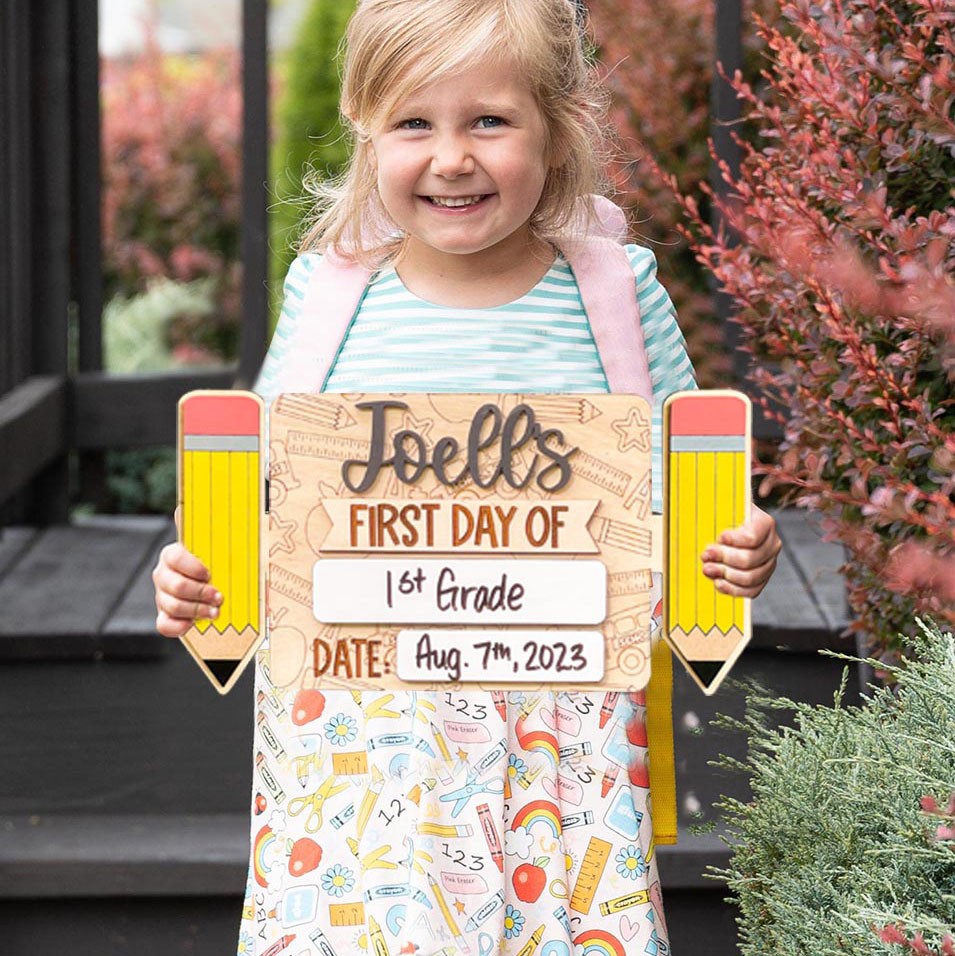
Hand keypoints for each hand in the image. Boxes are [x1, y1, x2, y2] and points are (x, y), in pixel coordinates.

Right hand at [152, 508, 222, 636]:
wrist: (215, 582)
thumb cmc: (215, 560)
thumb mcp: (214, 544)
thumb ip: (204, 528)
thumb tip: (184, 507)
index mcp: (173, 554)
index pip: (175, 557)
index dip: (192, 567)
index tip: (210, 573)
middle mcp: (163, 574)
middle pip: (173, 585)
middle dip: (198, 592)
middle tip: (219, 596)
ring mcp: (162, 596)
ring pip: (170, 605)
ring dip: (195, 610)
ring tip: (215, 612)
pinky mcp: (165, 616)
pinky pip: (163, 625)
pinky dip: (178, 627)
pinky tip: (193, 625)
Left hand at [700, 504, 780, 598]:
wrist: (732, 523)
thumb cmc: (726, 514)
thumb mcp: (724, 508)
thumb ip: (719, 515)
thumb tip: (713, 532)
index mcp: (765, 523)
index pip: (752, 537)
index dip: (734, 540)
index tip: (719, 538)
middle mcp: (772, 544)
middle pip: (749, 559)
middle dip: (723, 559)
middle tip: (705, 555)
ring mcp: (770, 563)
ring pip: (750, 577)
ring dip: (725, 575)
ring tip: (707, 568)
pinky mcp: (763, 578)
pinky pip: (751, 591)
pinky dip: (733, 589)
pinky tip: (718, 582)